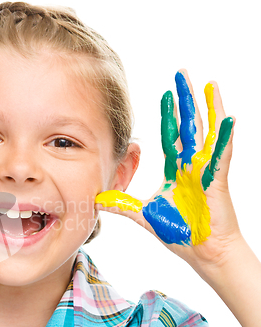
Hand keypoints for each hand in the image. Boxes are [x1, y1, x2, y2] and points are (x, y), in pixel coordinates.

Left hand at [95, 70, 238, 273]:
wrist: (202, 252)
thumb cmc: (180, 232)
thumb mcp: (144, 215)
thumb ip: (122, 204)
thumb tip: (97, 199)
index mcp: (176, 170)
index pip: (170, 136)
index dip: (168, 115)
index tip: (164, 95)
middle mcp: (191, 165)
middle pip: (188, 125)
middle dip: (185, 99)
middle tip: (181, 74)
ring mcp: (205, 170)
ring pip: (206, 133)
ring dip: (207, 107)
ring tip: (207, 84)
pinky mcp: (216, 181)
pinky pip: (221, 156)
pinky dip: (224, 137)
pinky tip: (227, 117)